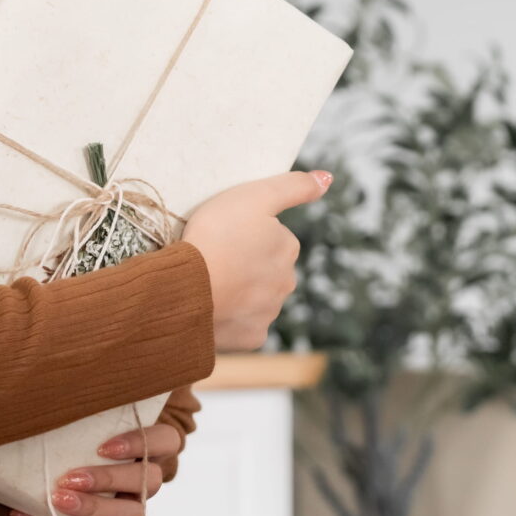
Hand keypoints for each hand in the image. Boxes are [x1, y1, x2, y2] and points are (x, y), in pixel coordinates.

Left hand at [7, 423, 183, 515]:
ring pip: (131, 514)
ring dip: (93, 505)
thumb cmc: (47, 487)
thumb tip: (36, 413)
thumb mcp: (56, 457)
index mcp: (132, 459)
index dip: (144, 440)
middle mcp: (137, 493)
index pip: (165, 441)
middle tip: (72, 476)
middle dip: (112, 475)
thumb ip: (62, 438)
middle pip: (152, 479)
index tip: (104, 446)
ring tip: (57, 498)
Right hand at [181, 170, 328, 349]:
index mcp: (288, 248)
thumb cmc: (217, 236)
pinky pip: (243, 325)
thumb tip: (328, 178)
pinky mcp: (251, 338)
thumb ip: (293, 187)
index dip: (248, 233)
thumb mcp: (254, 196)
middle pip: (267, 269)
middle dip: (248, 265)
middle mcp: (286, 282)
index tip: (226, 233)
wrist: (187, 288)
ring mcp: (269, 312)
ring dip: (239, 291)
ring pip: (255, 298)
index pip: (274, 237)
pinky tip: (211, 307)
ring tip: (209, 282)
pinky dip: (230, 317)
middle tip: (216, 257)